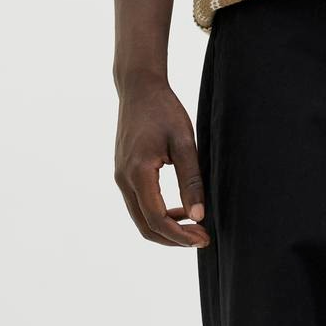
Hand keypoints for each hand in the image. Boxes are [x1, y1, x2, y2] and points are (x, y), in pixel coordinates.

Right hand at [114, 76, 209, 248]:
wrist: (139, 88)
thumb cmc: (164, 110)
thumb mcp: (185, 142)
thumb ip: (191, 180)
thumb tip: (199, 215)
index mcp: (137, 172)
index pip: (156, 219)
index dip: (180, 235)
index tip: (204, 237)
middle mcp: (123, 179)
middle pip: (145, 226)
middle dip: (173, 238)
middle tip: (202, 238)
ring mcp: (120, 177)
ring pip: (140, 218)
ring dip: (166, 228)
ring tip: (195, 225)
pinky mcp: (123, 173)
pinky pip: (138, 204)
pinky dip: (158, 214)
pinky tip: (180, 210)